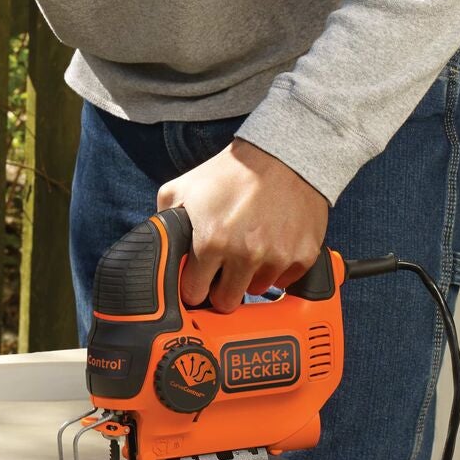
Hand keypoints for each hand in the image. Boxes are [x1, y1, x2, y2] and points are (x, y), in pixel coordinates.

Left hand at [155, 139, 329, 309]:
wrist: (281, 156)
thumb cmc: (231, 173)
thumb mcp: (183, 188)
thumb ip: (164, 222)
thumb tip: (156, 247)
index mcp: (211, 241)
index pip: (194, 293)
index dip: (194, 286)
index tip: (198, 279)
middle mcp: (245, 255)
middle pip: (227, 302)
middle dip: (221, 289)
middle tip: (223, 269)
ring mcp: (277, 257)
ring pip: (257, 291)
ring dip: (250, 277)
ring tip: (249, 248)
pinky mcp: (303, 256)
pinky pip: (285, 281)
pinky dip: (277, 269)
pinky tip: (272, 244)